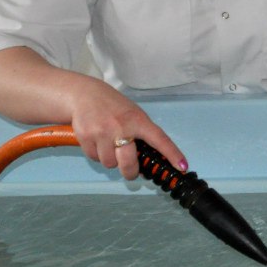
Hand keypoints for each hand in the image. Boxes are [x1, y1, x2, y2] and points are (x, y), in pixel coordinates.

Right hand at [68, 86, 185, 181]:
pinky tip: (97, 141)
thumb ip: (142, 133)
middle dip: (130, 171)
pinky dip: (96, 155)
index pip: (159, 139)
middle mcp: (121, 127)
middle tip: (131, 172)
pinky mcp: (85, 137)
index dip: (172, 154)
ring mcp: (102, 132)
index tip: (182, 166)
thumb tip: (148, 159)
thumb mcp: (133, 114)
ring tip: (108, 145)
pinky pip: (94, 158)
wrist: (85, 94)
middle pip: (128, 163)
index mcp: (138, 120)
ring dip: (110, 160)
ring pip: (110, 163)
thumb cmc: (114, 107)